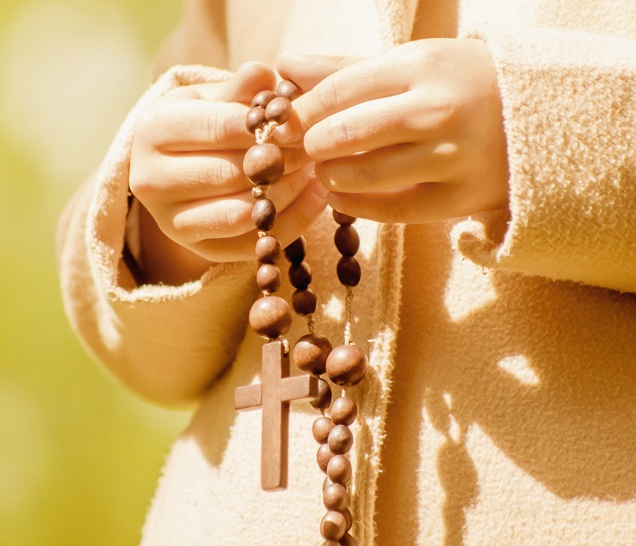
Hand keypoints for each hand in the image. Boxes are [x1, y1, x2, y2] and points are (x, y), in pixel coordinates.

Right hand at [129, 62, 327, 282]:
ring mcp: (170, 220)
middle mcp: (150, 178)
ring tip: (313, 172)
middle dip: (282, 161)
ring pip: (241, 214)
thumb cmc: (204, 123)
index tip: (300, 122)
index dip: (267, 127)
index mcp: (153, 129)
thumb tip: (265, 75)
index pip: (220, 128)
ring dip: (288, 193)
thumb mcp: (216, 97)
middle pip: (230, 175)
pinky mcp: (196, 249)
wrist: (180, 168)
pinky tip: (313, 197)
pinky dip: (291, 223)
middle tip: (313, 148)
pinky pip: (251, 245)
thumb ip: (241, 88)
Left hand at [276, 39, 509, 223]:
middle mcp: (437, 110)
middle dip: (311, 145)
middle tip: (304, 149)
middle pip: (345, 133)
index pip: (338, 90)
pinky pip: (391, 210)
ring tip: (325, 170)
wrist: (537, 115)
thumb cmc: (459, 84)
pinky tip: (340, 197)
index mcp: (422, 65)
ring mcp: (451, 157)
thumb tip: (283, 67)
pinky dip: (355, 206)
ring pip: (364, 174)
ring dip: (330, 175)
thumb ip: (344, 67)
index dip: (301, 112)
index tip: (285, 123)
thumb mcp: (409, 64)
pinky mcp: (459, 197)